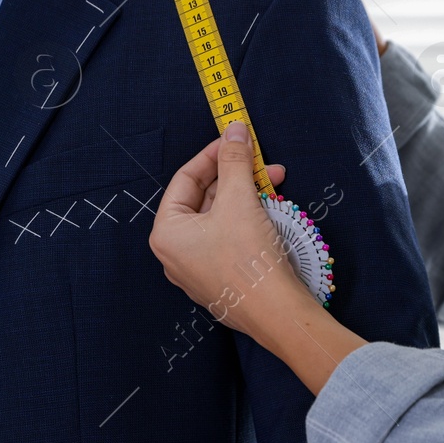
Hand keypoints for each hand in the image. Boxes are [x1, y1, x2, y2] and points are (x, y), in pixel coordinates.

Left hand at [149, 122, 306, 338]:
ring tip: (275, 184)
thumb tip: (234, 129)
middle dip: (235, 176)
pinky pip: (228, 238)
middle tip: (262, 162)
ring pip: (219, 218)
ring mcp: (197, 269)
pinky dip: (247, 219)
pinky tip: (270, 209)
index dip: (213, 154)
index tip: (235, 138)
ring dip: (246, 196)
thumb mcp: (240, 200)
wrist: (276, 313)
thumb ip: (234, 160)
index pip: (185, 179)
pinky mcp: (220, 279)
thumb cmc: (249, 260)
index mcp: (167, 233)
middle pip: (204, 199)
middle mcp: (175, 253)